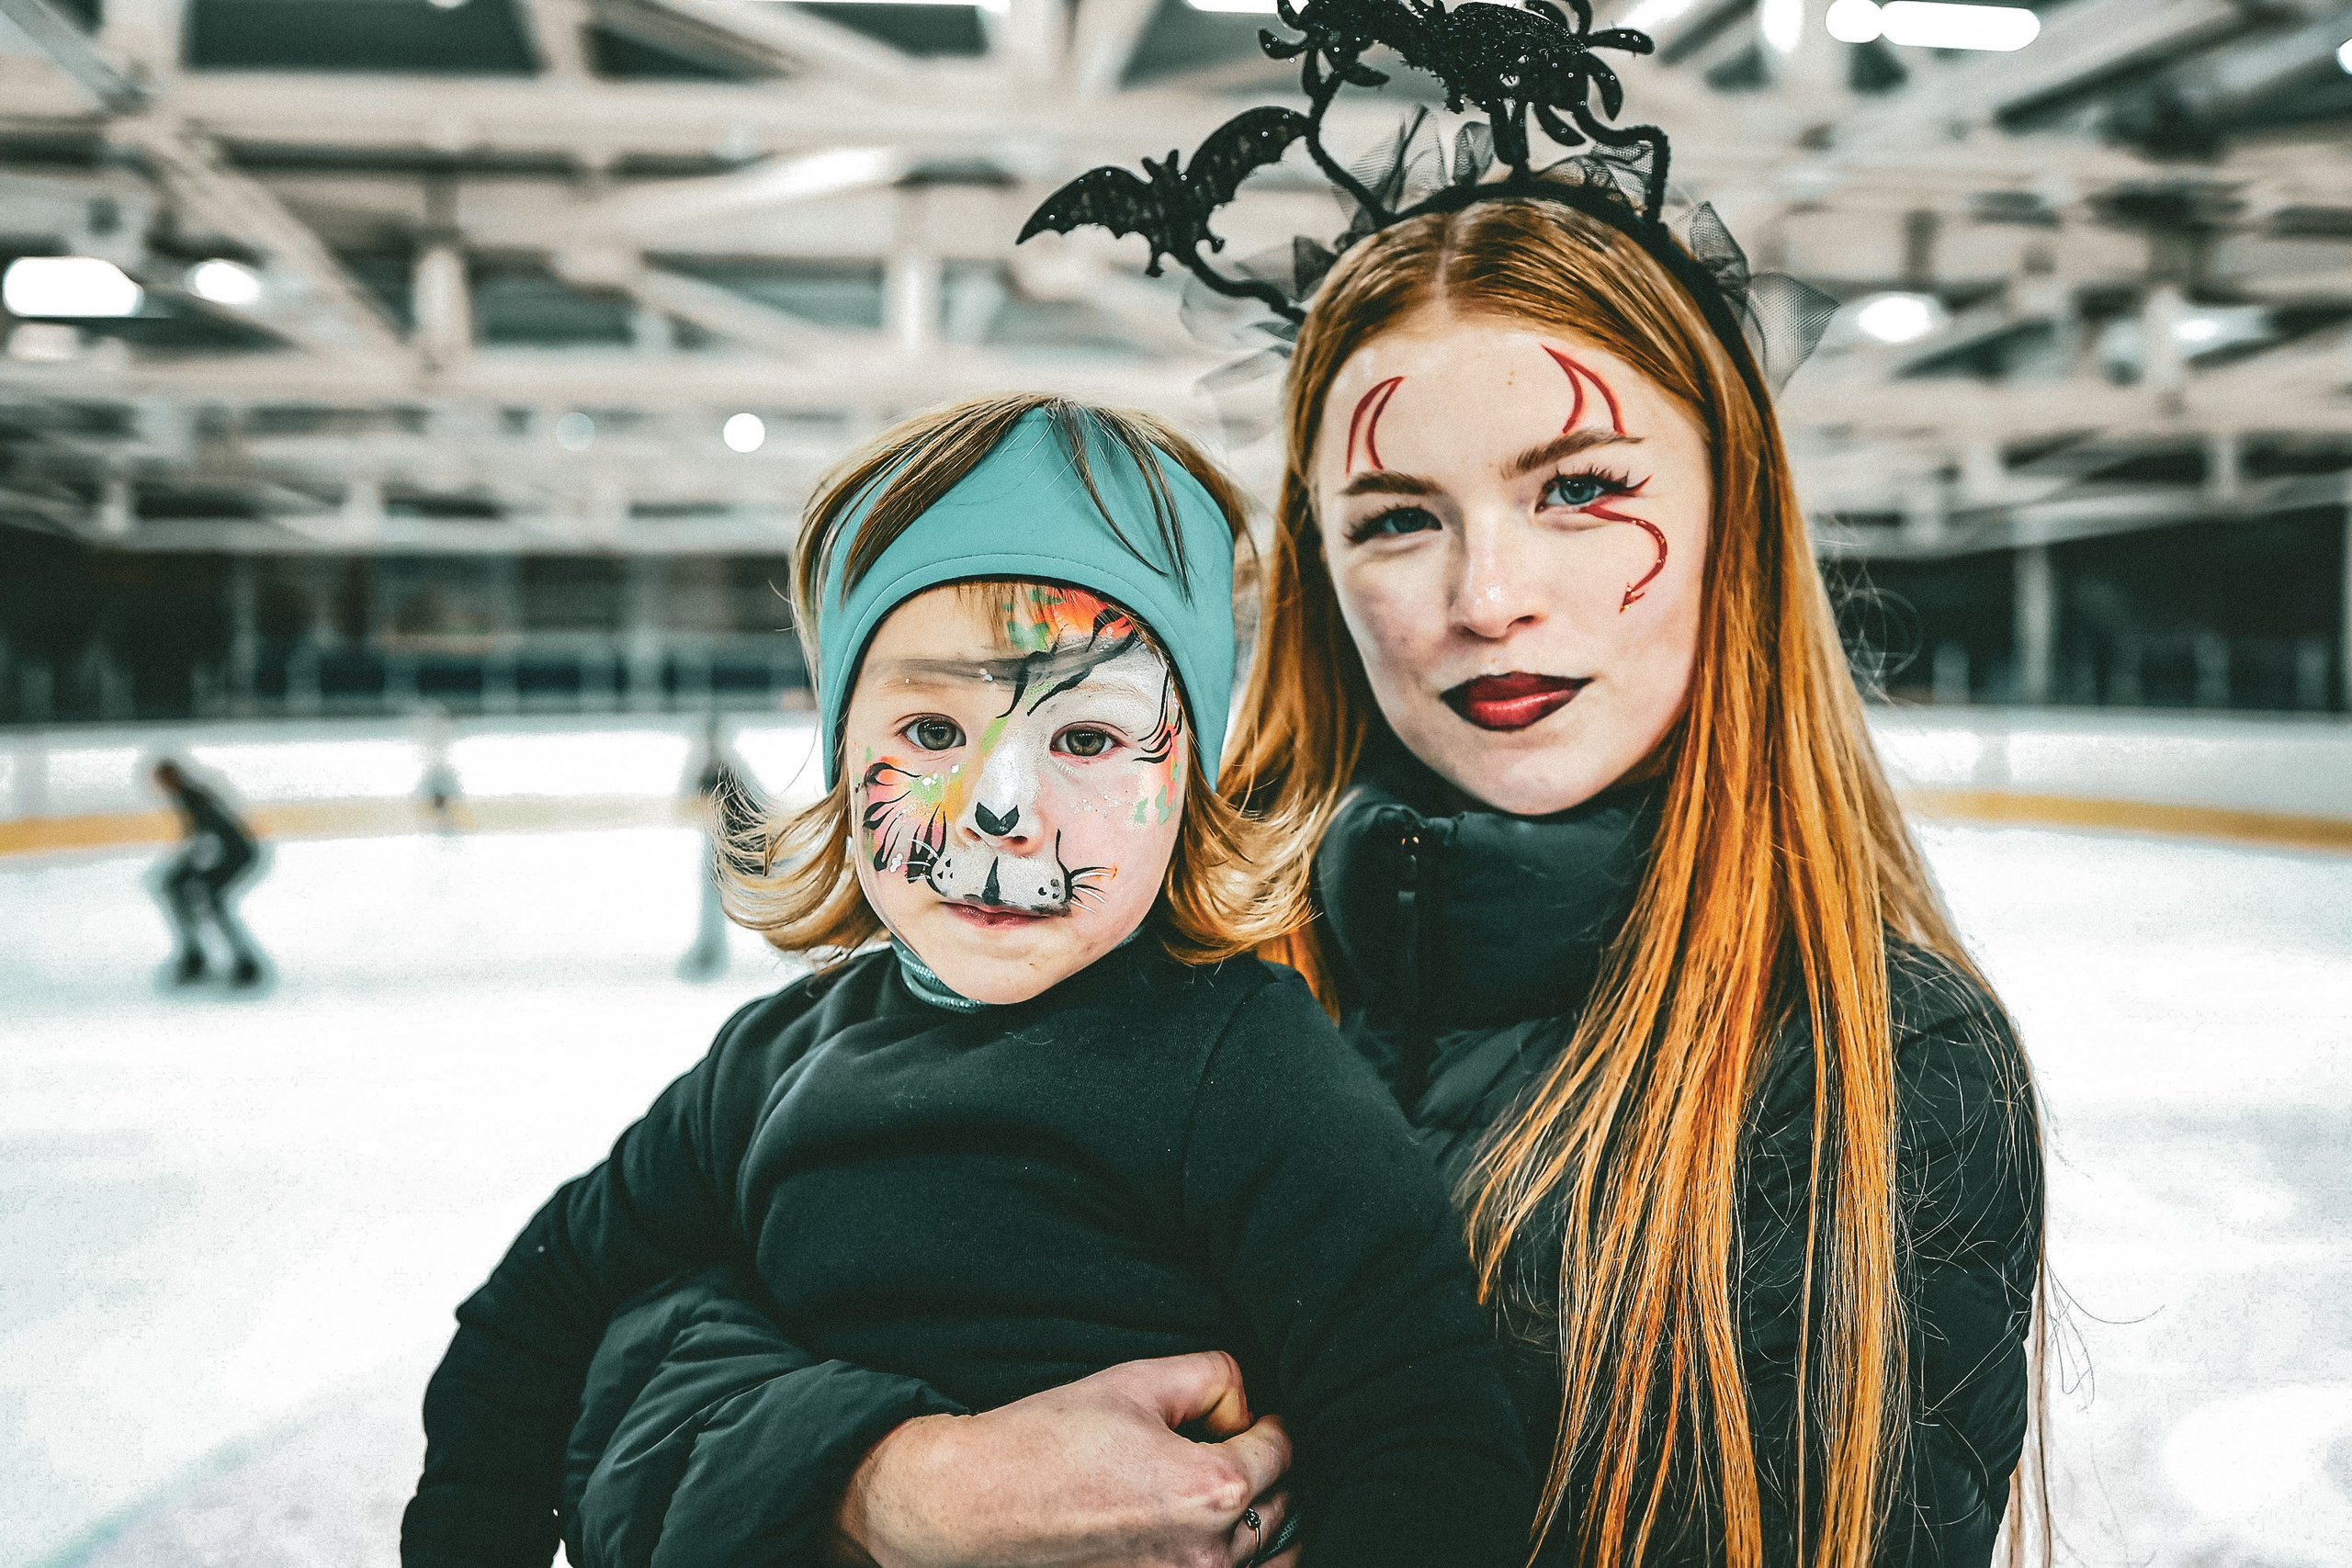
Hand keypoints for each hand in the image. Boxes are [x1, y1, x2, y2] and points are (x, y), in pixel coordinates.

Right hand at [833, 1351, 1292, 1567]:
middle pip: (1282, 1507)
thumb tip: (1245, 1406)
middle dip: (1263, 1473)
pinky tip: (1207, 1541)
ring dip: (1260, 1526)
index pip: (1281, 1450)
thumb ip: (1213, 1377)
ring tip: (1227, 1501)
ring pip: (1269, 1559)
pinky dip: (1234, 1564)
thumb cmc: (1047, 1440)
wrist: (972, 1505)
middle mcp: (1211, 1554)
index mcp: (1214, 1487)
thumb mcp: (1135, 1382)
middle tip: (1228, 1450)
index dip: (1265, 1423)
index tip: (1246, 1418)